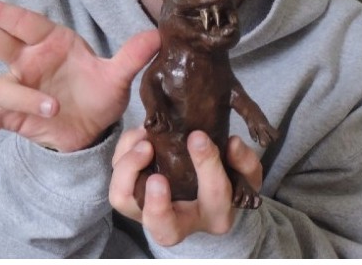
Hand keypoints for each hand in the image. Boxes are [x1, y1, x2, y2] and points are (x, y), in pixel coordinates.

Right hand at [0, 0, 159, 151]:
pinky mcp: (14, 117)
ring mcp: (20, 89)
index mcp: (53, 43)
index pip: (25, 22)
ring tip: (50, 109)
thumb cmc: (101, 93)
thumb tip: (157, 35)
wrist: (93, 127)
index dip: (2, 12)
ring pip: (3, 87)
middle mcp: (30, 62)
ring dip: (21, 97)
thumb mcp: (118, 76)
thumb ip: (132, 56)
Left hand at [110, 128, 261, 245]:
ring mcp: (150, 211)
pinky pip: (117, 181)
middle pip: (162, 226)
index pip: (215, 194)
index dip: (207, 165)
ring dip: (129, 170)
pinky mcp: (132, 197)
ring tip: (144, 142)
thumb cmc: (226, 180)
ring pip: (126, 202)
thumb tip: (232, 143)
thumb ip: (244, 161)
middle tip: (156, 170)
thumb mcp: (243, 173)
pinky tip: (140, 136)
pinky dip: (123, 155)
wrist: (203, 197)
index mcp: (215, 213)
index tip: (198, 137)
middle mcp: (180, 221)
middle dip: (157, 203)